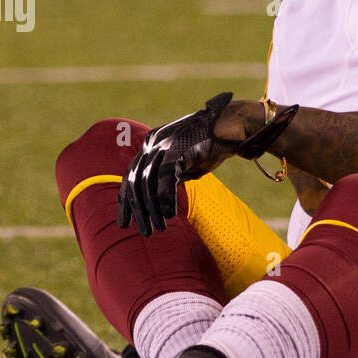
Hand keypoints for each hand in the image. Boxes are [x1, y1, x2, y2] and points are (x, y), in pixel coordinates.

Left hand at [117, 92, 239, 235]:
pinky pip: (166, 178)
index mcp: (151, 144)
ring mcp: (164, 144)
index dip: (126, 201)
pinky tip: (170, 215)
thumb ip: (169, 176)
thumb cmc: (212, 145)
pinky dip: (166, 199)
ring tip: (158, 229)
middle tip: (145, 232)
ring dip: (152, 209)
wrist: (233, 125)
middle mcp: (153, 143)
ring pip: (148, 182)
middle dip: (138, 210)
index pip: (131, 176)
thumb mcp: (185, 163)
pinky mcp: (178, 148)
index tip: (124, 222)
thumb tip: (158, 199)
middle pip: (136, 181)